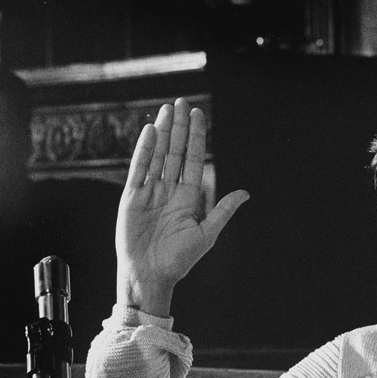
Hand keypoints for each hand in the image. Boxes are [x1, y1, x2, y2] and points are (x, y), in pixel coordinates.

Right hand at [117, 98, 248, 315]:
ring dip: (163, 132)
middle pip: (175, 151)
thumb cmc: (179, 260)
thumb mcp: (206, 234)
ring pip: (157, 155)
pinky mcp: (131, 198)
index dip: (196, 137)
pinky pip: (138, 169)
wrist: (150, 275)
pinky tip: (149, 131)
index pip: (193, 160)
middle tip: (183, 102)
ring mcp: (149, 192)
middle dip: (180, 127)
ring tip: (168, 110)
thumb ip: (222, 211)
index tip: (198, 115)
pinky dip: (144, 150)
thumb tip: (245, 193)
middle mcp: (169, 190)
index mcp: (188, 197)